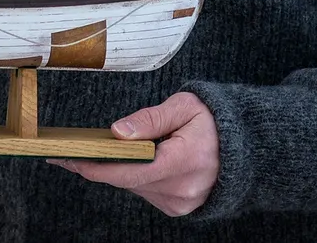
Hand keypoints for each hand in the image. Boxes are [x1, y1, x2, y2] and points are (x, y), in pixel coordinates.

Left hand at [51, 91, 218, 217]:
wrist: (247, 148)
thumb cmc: (214, 122)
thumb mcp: (184, 107)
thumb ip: (149, 119)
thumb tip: (117, 132)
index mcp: (182, 161)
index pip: (128, 171)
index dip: (95, 166)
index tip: (69, 159)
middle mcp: (181, 189)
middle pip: (127, 180)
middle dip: (100, 165)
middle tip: (72, 151)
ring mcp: (180, 203)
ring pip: (134, 187)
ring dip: (120, 170)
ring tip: (104, 151)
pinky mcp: (179, 208)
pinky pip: (146, 192)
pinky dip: (137, 177)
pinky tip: (136, 161)